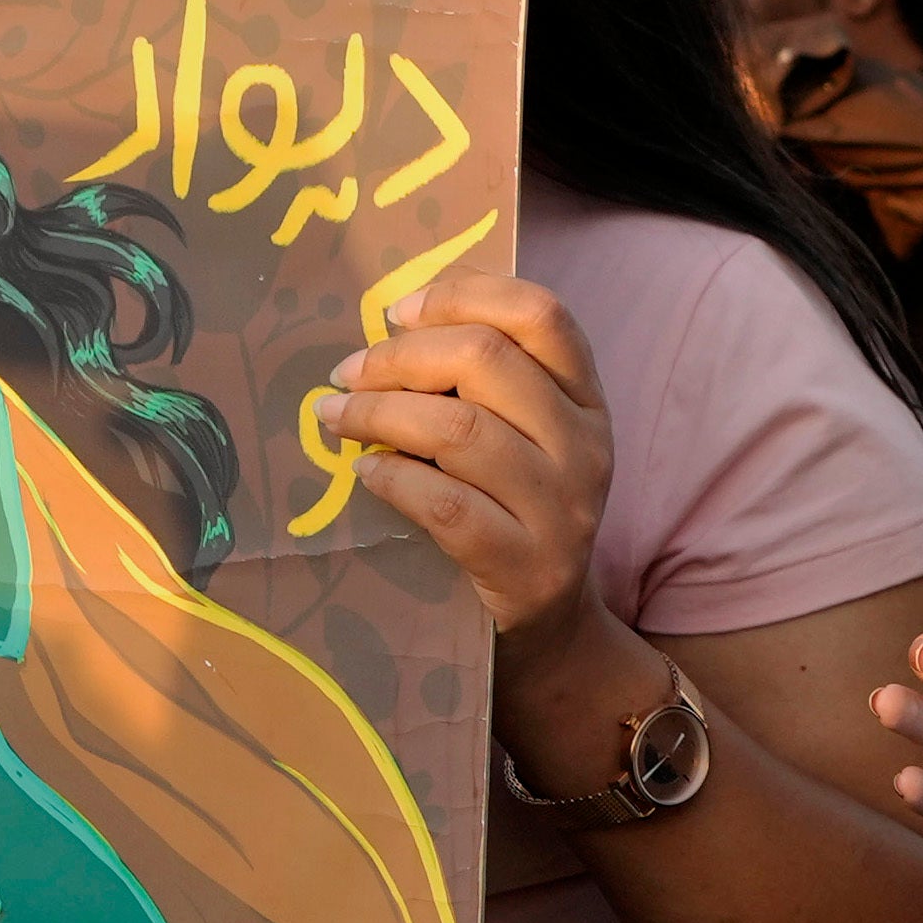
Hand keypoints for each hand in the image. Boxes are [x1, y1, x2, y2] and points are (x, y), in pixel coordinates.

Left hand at [325, 274, 615, 653]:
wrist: (546, 626)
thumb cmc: (510, 511)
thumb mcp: (519, 436)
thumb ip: (479, 382)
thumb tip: (388, 328)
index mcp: (586, 399)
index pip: (540, 313)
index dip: (461, 296)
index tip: (397, 313)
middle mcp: (586, 445)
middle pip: (488, 360)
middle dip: (397, 357)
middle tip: (347, 373)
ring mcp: (563, 508)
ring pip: (460, 429)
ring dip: (378, 413)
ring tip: (336, 416)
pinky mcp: (527, 565)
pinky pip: (445, 503)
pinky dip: (392, 478)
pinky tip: (365, 473)